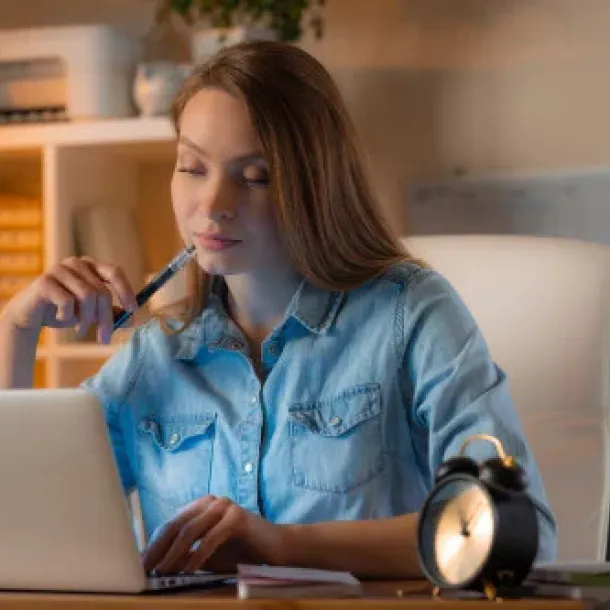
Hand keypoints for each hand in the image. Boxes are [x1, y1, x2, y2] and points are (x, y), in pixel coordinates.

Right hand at [0, 256, 137, 343]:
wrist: (30, 315)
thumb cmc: (64, 310)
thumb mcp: (91, 313)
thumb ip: (112, 314)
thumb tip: (136, 320)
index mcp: (91, 266)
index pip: (114, 272)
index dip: (126, 290)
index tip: (132, 310)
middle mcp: (76, 263)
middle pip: (102, 291)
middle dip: (106, 318)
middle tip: (105, 338)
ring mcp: (59, 269)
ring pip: (87, 296)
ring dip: (86, 319)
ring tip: (80, 330)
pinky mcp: (45, 281)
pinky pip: (67, 302)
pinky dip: (68, 316)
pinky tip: (61, 318)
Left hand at [142, 496, 287, 574]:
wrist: (276, 550)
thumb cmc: (240, 553)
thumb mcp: (207, 555)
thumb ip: (186, 556)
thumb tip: (156, 568)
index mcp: (200, 507)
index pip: (170, 525)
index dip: (153, 546)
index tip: (139, 567)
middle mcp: (210, 502)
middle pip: (176, 525)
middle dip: (158, 549)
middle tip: (145, 570)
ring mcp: (224, 506)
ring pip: (190, 530)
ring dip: (173, 554)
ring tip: (162, 573)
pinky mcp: (237, 516)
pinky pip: (211, 537)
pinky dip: (197, 556)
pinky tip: (188, 571)